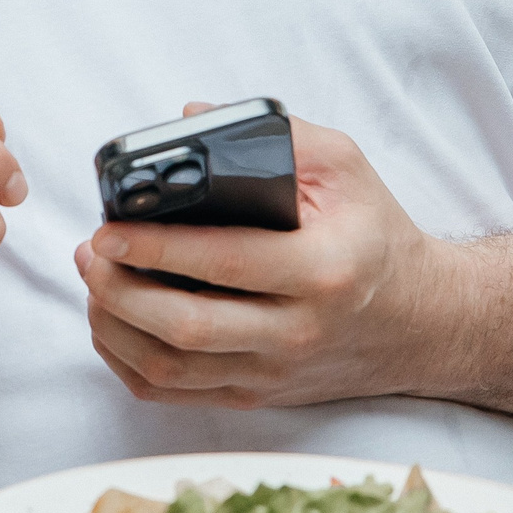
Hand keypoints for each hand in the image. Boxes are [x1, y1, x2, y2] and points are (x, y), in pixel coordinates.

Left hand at [73, 108, 460, 409]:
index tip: (108, 228)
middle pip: (186, 327)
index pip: (224, 263)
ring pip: (172, 369)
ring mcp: (275, 372)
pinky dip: (129, 363)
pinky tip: (113, 324)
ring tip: (93, 282)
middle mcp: (297, 330)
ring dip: (114, 327)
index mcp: (322, 269)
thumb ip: (276, 134)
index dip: (154, 247)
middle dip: (118, 290)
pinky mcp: (258, 394)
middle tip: (89, 253)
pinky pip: (176, 393)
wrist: (423, 322)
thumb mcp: (344, 168)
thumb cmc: (374, 236)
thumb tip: (189, 117)